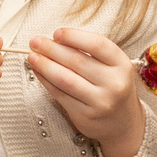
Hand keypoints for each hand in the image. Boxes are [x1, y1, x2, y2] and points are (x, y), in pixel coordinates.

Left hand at [26, 26, 145, 156]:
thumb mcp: (112, 66)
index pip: (97, 44)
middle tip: (35, 41)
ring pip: (65, 79)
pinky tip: (38, 72)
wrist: (123, 123)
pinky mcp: (85, 116)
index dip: (73, 36)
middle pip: (77, 61)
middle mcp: (114, 84)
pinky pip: (60, 95)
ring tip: (32, 56)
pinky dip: (46, 81)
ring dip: (44, 65)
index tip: (56, 33)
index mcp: (122, 65)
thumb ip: (90, 52)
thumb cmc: (113, 87)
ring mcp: (100, 102)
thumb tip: (55, 40)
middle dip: (51, 49)